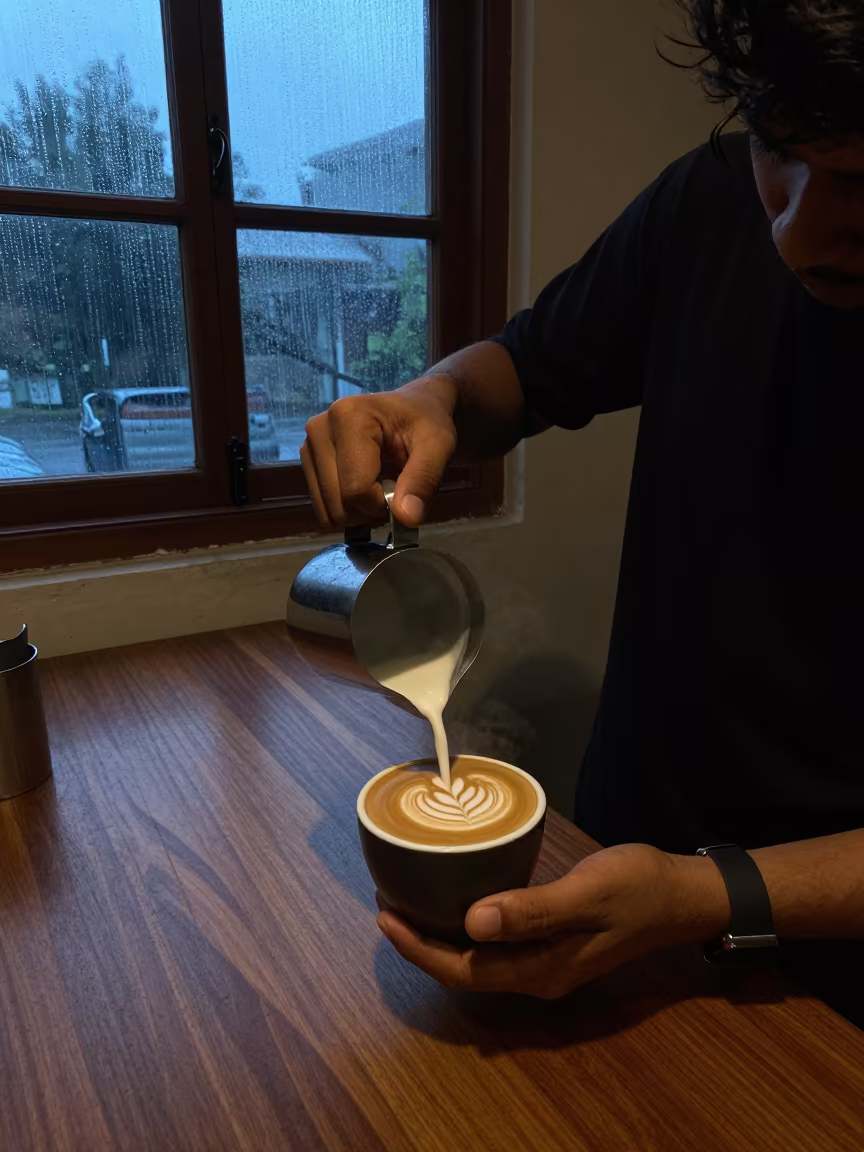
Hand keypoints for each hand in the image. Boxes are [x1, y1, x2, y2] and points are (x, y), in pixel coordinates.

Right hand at [300, 376, 457, 528]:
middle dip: (370, 511)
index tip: (403, 491)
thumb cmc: (427, 422)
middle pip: (338, 505)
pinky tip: (366, 488)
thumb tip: (406, 519)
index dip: (383, 505)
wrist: (414, 408)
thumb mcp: (438, 446)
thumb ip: (424, 480)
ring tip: (381, 487)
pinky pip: (323, 508)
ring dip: (358, 513)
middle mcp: (319, 429)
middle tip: (394, 491)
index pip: (356, 490)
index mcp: (348, 417)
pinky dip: (347, 509)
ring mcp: (309, 445)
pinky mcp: (308, 461)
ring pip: (328, 511)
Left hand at [377, 844, 730, 998]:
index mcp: (541, 969)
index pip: (464, 970)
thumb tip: (471, 922)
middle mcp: (538, 975)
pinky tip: (457, 899)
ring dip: (441, 935)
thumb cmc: (637, 888)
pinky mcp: (552, 943)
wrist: (682, 895)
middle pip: (465, 969)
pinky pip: (497, 943)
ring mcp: (546, 962)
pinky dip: (468, 925)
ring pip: (478, 958)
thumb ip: (533, 910)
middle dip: (421, 944)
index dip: (420, 949)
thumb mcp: (587, 893)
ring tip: (409, 901)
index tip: (386, 917)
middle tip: (387, 904)